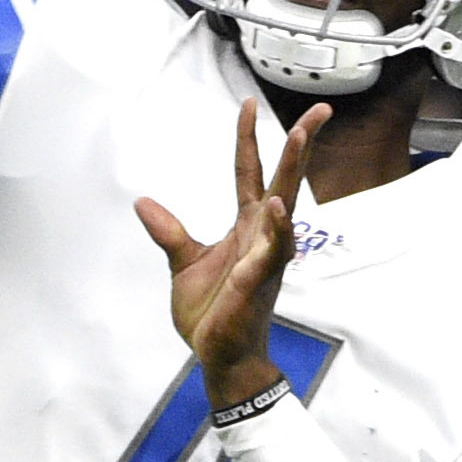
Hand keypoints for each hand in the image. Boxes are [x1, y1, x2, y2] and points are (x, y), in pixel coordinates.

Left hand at [134, 98, 326, 407]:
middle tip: (319, 111)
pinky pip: (272, 250)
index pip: (249, 172)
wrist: (220, 356)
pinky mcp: (259, 281)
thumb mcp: (184, 264)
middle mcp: (262, 235)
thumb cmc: (213, 313)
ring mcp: (265, 256)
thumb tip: (142, 203)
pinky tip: (276, 206)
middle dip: (301, 144)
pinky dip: (276, 228)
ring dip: (293, 172)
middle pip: (284, 180)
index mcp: (245, 227)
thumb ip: (169, 232)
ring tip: (301, 138)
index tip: (248, 105)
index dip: (248, 139)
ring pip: (284, 206)